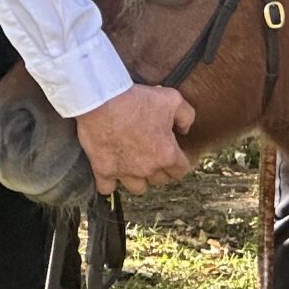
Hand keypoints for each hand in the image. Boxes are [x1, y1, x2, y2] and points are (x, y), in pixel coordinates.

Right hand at [74, 84, 195, 196]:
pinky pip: (107, 188)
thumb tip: (185, 129)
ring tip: (135, 167)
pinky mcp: (103, 170)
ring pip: (138, 188)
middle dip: (160, 170)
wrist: (102, 101)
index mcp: (166, 154)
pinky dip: (110, 183)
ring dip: (138, 179)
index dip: (180, 163)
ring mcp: (124, 172)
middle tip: (155, 157)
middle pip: (160, 180)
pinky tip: (112, 173)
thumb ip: (186, 116)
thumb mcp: (173, 99)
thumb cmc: (137, 100)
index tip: (175, 157)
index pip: (181, 170)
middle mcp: (147, 168)